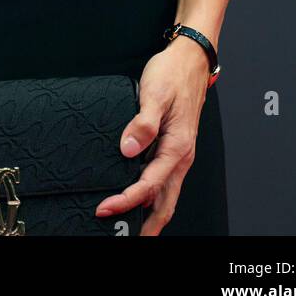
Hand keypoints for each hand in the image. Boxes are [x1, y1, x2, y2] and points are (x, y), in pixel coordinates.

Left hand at [94, 38, 210, 235]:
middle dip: (147, 225)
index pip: (149, 185)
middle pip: (165, 203)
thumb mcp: (155, 94)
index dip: (126, 200)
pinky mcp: (174, 146)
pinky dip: (152, 194)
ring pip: (166, 193)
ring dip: (150, 212)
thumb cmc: (174, 73)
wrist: (190, 58)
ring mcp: (178, 152)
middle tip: (127, 238)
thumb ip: (143, 123)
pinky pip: (164, 179)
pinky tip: (138, 193)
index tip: (105, 207)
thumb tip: (128, 149)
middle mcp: (181, 155)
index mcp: (177, 147)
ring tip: (132, 224)